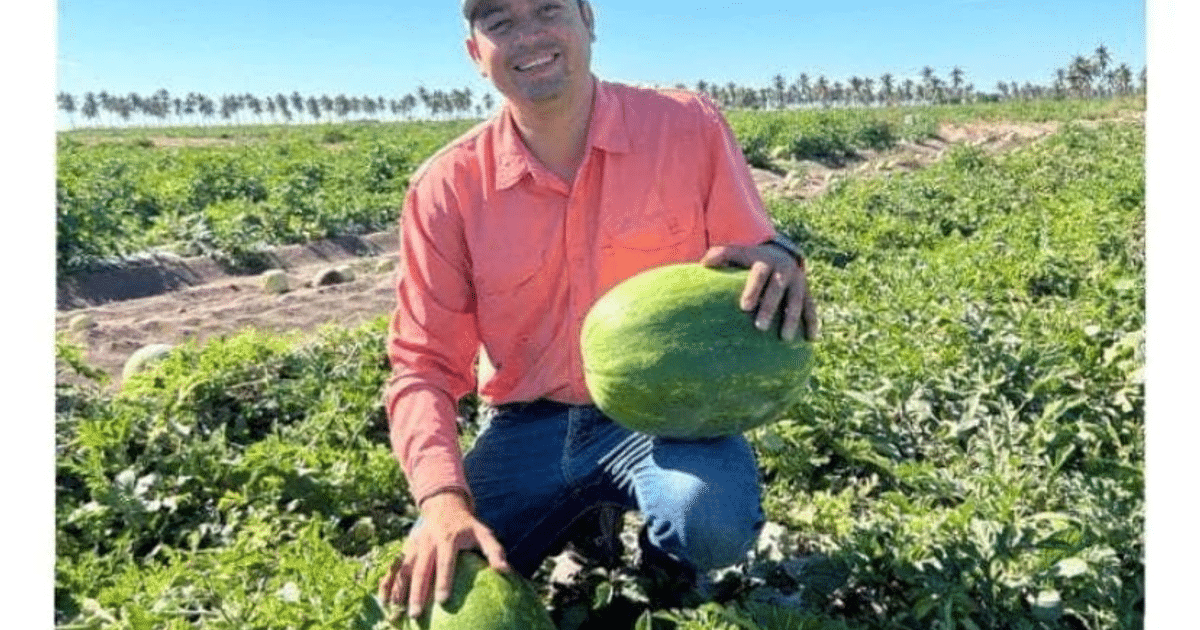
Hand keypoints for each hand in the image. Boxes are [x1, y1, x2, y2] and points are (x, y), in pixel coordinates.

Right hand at [377, 490, 508, 618]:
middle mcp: (428, 542)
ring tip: (398, 610)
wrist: (444, 505)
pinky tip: (385, 600)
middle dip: (417, 592)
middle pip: (421, 569)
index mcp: (448, 539)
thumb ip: (494, 551)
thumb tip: (505, 570)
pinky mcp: (406, 549)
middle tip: (416, 614)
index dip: (443, 581)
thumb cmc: (467, 526)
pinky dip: (388, 583)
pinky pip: (394, 567)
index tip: (442, 600)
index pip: (445, 562)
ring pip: (404, 569)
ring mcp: (414, 545)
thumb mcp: (483, 533)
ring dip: (400, 590)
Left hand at [700, 242, 818, 341]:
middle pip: (778, 289)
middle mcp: (785, 271)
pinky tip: (811, 339)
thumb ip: (721, 256)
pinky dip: (812, 323)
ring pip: (797, 301)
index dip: (753, 289)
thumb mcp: (738, 254)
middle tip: (760, 327)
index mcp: (766, 262)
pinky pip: (811, 309)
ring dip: (792, 319)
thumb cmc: (752, 260)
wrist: (782, 256)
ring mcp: (799, 282)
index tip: (745, 307)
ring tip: (784, 338)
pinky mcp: (807, 293)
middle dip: (770, 307)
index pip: (760, 274)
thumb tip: (703, 264)